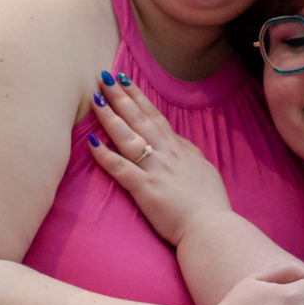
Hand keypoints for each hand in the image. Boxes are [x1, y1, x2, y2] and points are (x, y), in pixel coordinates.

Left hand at [85, 72, 232, 244]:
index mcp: (178, 148)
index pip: (154, 115)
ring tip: (95, 99)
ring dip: (110, 117)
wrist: (212, 227)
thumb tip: (177, 141)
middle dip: (120, 96)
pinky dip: (105, 155)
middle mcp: (165, 154)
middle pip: (138, 118)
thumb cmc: (209, 203)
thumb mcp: (202, 168)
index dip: (137, 97)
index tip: (123, 80)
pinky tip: (91, 143)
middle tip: (102, 77)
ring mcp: (155, 170)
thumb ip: (187, 153)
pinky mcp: (146, 189)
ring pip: (128, 137)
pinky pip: (121, 169)